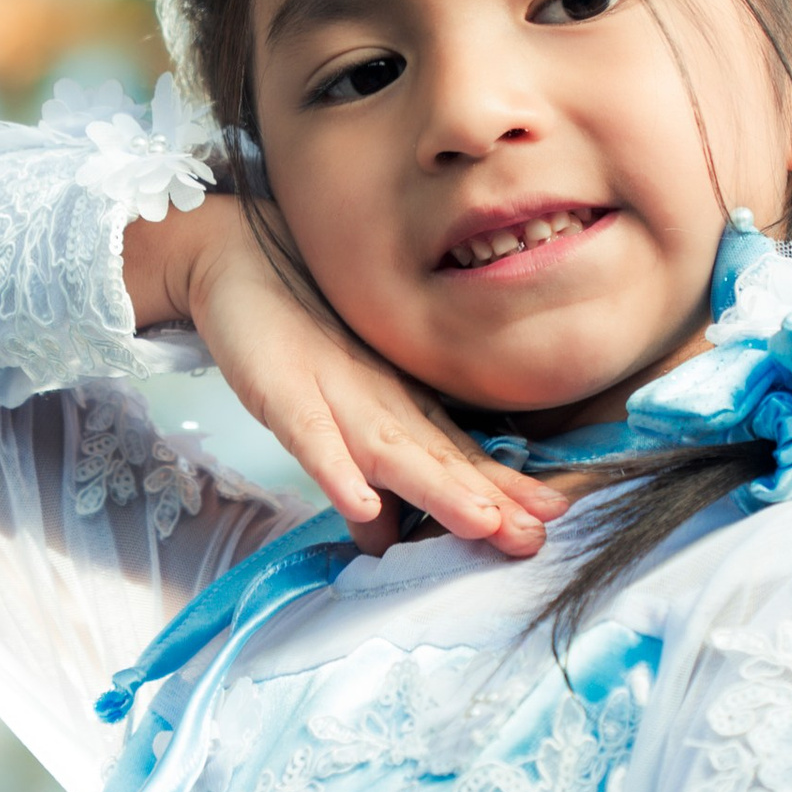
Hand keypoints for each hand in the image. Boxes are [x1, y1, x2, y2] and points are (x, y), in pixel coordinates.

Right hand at [127, 195, 563, 557]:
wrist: (239, 255)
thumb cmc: (299, 334)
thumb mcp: (338, 416)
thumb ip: (362, 471)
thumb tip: (381, 534)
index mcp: (399, 409)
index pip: (458, 459)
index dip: (503, 491)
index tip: (552, 520)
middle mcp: (380, 405)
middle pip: (440, 459)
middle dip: (489, 499)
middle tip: (535, 536)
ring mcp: (333, 395)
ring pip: (392, 449)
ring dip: (437, 488)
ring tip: (481, 522)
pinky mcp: (283, 390)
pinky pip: (311, 434)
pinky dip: (336, 469)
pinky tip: (362, 503)